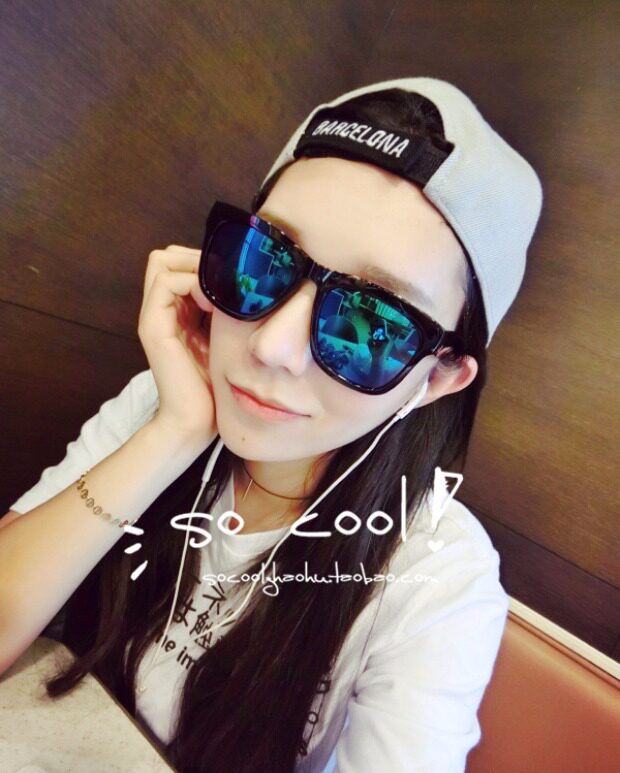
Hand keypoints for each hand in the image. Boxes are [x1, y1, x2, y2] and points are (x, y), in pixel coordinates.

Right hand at [137, 245, 216, 444]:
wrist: (196, 421)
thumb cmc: (217, 386)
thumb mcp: (226, 338)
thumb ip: (226, 312)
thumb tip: (248, 282)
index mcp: (177, 312)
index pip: (180, 262)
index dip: (205, 260)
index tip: (234, 278)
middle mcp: (161, 310)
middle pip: (167, 255)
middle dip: (198, 257)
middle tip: (227, 278)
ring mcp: (153, 317)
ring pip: (162, 261)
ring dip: (196, 266)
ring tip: (222, 290)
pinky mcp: (153, 327)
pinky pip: (166, 281)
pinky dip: (193, 281)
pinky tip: (216, 302)